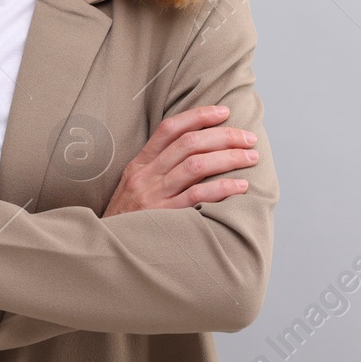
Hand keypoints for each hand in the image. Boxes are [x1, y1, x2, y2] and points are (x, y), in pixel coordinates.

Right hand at [103, 105, 258, 216]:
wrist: (110, 250)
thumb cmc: (128, 218)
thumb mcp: (134, 186)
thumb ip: (158, 167)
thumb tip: (197, 149)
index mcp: (139, 164)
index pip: (170, 128)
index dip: (199, 115)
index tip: (224, 111)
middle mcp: (146, 176)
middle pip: (189, 144)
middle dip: (224, 136)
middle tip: (249, 138)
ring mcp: (154, 196)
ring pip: (196, 166)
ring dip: (229, 158)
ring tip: (251, 157)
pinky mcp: (165, 217)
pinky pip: (198, 196)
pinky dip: (222, 188)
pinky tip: (240, 186)